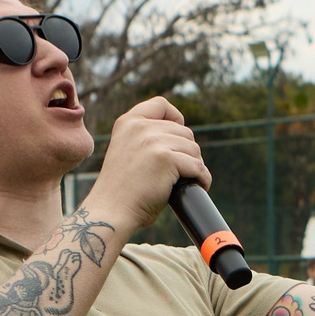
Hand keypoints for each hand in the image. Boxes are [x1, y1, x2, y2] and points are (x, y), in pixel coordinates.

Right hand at [90, 97, 209, 234]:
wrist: (112, 210)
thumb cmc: (122, 190)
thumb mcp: (128, 151)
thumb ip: (146, 139)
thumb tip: (182, 139)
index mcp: (128, 122)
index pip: (161, 104)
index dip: (175, 118)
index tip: (177, 137)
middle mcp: (140, 127)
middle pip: (184, 131)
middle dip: (187, 152)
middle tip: (183, 171)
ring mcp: (153, 141)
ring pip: (193, 149)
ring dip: (195, 165)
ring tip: (187, 180)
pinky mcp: (167, 159)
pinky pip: (197, 166)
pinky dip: (202, 178)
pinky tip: (199, 186)